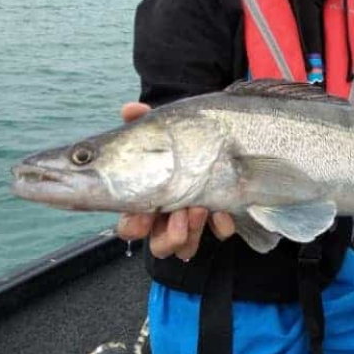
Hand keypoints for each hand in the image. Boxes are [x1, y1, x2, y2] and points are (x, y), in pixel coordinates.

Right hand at [114, 101, 234, 259]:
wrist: (220, 137)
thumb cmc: (180, 138)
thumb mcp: (162, 129)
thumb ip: (143, 121)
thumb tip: (129, 109)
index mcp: (148, 199)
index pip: (131, 224)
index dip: (132, 226)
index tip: (140, 216)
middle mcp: (170, 215)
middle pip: (158, 243)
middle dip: (166, 235)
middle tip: (177, 214)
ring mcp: (196, 219)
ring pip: (185, 244)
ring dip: (190, 232)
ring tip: (199, 209)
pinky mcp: (220, 216)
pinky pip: (220, 233)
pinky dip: (221, 225)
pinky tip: (224, 212)